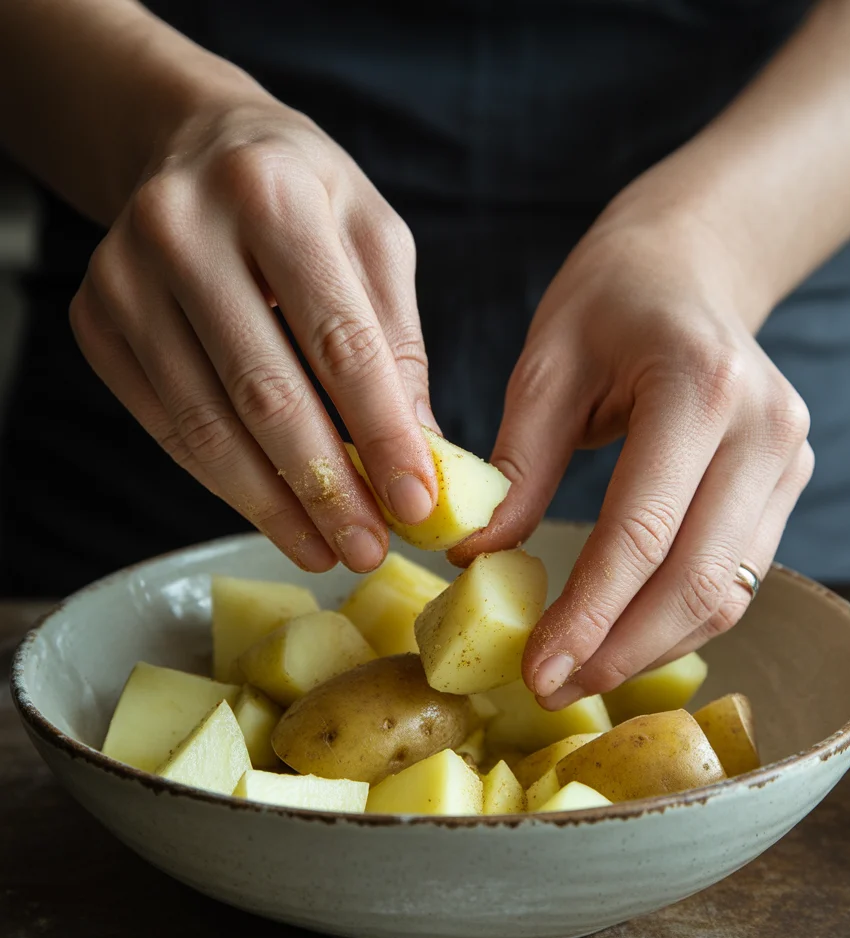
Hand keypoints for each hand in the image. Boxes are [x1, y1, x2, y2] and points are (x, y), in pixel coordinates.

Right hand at [70, 92, 437, 572]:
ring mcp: (125, 278)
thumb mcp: (372, 237)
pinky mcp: (97, 321)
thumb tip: (422, 455)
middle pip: (264, 394)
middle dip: (326, 489)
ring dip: (272, 504)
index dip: (381, 435)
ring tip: (326, 549)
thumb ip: (397, 341)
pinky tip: (272, 511)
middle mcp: (183, 230)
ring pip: (205, 425)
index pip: (340, 342)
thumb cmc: (301, 193)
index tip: (416, 505)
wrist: (192, 146)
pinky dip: (223, 481)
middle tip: (367, 550)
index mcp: (271, 193)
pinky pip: (166, 426)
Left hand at [450, 207, 813, 707]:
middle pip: (698, 580)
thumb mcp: (544, 365)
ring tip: (578, 673)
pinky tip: (624, 635)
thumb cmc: (609, 302)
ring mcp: (786, 459)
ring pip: (728, 591)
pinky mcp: (786, 483)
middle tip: (551, 687)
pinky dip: (679, 617)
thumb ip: (518, 466)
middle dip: (620, 649)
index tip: (537, 669)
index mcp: (699, 385)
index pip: (643, 532)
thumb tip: (480, 561)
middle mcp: (763, 428)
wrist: (690, 266)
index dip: (589, 615)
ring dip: (652, 646)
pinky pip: (737, 573)